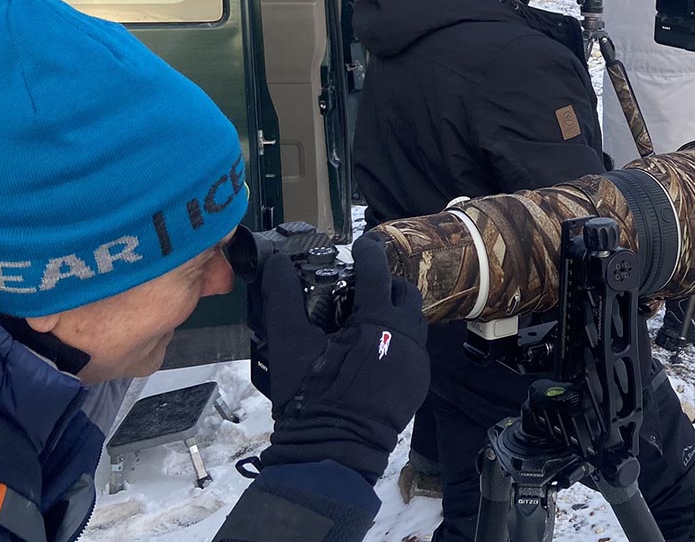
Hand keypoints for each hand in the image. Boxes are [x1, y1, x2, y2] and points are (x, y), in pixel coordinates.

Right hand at [259, 234, 428, 481]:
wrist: (334, 450)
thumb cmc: (310, 397)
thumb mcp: (289, 343)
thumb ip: (282, 296)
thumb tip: (276, 261)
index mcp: (378, 322)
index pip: (377, 271)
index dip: (368, 252)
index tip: (359, 244)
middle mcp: (407, 336)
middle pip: (404, 293)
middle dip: (385, 283)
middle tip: (361, 286)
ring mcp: (417, 362)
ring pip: (414, 320)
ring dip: (394, 310)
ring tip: (367, 316)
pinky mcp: (418, 382)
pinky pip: (414, 347)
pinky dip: (398, 338)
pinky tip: (374, 348)